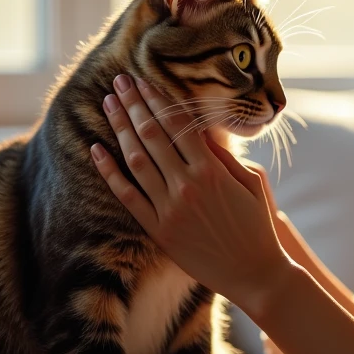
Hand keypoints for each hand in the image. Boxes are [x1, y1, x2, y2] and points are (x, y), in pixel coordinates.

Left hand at [91, 74, 287, 310]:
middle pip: (152, 134)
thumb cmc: (257, 225)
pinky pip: (127, 196)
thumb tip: (200, 131)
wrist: (254, 273)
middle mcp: (187, 185)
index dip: (158, 99)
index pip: (178, 124)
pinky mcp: (158, 230)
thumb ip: (224, 156)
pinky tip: (96, 150)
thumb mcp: (252, 181)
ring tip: (109, 104)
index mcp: (212, 169)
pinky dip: (109, 172)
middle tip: (119, 81)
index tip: (144, 81)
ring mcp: (169, 208)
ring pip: (136, 159)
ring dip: (120, 128)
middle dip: (134, 104)